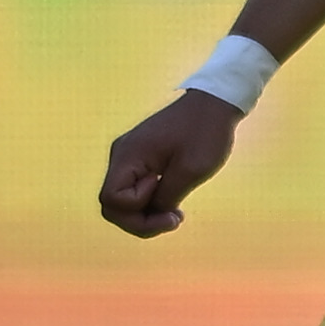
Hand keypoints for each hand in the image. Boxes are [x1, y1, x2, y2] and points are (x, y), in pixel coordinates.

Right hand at [100, 93, 242, 236]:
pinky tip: (173, 206)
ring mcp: (129, 159)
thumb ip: (165, 198)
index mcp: (128, 155)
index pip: (111, 200)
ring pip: (123, 203)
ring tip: (176, 215)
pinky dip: (151, 204)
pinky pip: (134, 193)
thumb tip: (150, 214)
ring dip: (147, 215)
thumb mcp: (190, 171)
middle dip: (140, 221)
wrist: (213, 104)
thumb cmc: (205, 133)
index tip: (163, 189)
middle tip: (174, 219)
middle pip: (112, 206)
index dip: (136, 208)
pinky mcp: (140, 161)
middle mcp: (121, 157)